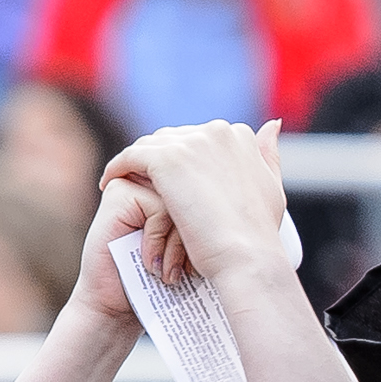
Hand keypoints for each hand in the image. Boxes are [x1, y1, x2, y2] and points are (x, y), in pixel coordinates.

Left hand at [99, 118, 292, 295]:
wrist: (246, 257)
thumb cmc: (259, 235)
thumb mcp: (271, 187)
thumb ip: (268, 155)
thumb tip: (271, 125)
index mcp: (238, 135)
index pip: (198, 138)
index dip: (184, 159)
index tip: (173, 181)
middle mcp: (216, 131)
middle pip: (173, 138)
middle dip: (158, 159)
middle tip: (144, 185)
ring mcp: (190, 143)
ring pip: (150, 146)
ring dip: (136, 163)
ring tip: (125, 184)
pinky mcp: (165, 159)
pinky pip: (129, 157)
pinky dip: (117, 168)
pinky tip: (109, 184)